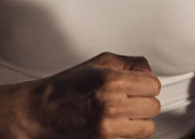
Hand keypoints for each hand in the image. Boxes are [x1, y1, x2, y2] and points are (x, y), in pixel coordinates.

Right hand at [27, 52, 160, 137]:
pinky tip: (114, 125)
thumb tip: (148, 72)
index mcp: (112, 81)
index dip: (146, 84)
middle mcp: (112, 106)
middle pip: (153, 107)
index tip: (139, 85)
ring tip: (122, 114)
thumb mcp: (99, 63)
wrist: (40, 113)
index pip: (153, 85)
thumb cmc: (67, 87)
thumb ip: (129, 64)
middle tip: (129, 99)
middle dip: (143, 102)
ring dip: (138, 121)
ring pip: (147, 128)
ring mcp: (108, 130)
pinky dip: (127, 135)